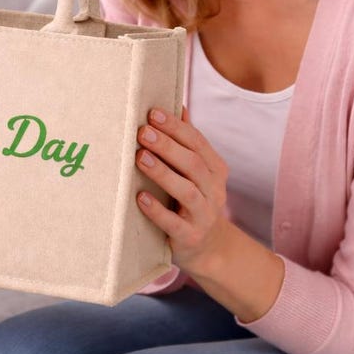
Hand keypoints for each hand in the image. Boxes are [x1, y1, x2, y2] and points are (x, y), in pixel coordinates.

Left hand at [135, 106, 230, 275]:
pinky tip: (139, 197)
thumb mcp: (195, 170)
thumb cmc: (193, 198)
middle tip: (143, 131)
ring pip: (187, 191)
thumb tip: (178, 106)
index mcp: (214, 169)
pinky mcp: (190, 238)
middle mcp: (214, 190)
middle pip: (193, 163)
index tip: (152, 112)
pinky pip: (174, 224)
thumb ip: (187, 141)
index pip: (197, 142)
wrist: (208, 248)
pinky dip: (157, 210)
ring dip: (162, 173)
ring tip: (140, 157)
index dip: (175, 126)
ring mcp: (204, 215)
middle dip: (168, 145)